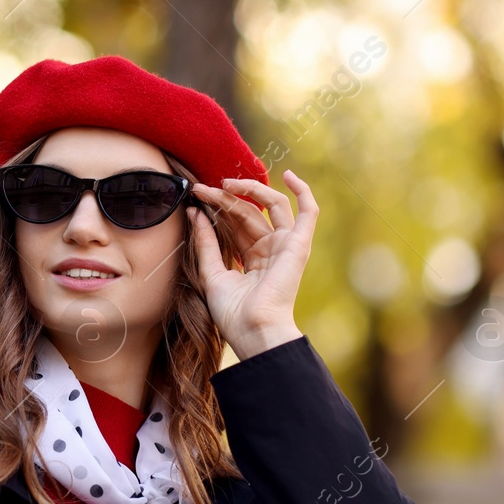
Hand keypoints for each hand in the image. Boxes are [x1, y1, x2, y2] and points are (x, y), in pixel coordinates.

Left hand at [189, 169, 317, 358]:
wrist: (252, 329)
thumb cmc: (232, 313)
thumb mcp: (211, 273)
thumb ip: (205, 243)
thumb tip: (195, 212)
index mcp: (252, 258)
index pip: (234, 223)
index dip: (216, 208)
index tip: (194, 197)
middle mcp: (270, 249)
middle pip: (248, 212)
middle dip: (224, 199)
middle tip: (201, 189)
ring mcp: (285, 245)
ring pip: (269, 206)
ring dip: (247, 191)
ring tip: (223, 184)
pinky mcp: (299, 244)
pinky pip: (308, 212)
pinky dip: (303, 192)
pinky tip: (289, 174)